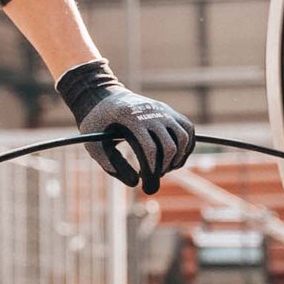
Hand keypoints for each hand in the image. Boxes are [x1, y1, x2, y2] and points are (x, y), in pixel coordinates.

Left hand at [57, 60, 194, 193]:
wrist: (104, 98)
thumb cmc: (97, 125)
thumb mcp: (95, 146)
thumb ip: (113, 166)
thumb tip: (135, 183)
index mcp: (129, 118)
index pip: (149, 148)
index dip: (151, 171)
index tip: (145, 186)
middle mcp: (150, 111)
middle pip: (170, 146)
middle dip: (164, 168)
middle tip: (153, 177)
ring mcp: (162, 109)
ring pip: (184, 137)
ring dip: (178, 159)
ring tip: (163, 169)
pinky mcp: (169, 111)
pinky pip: (188, 129)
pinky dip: (186, 147)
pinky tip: (173, 159)